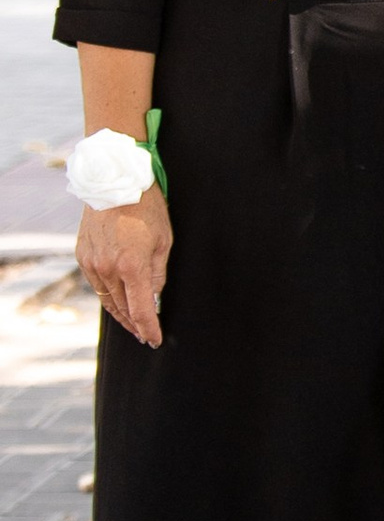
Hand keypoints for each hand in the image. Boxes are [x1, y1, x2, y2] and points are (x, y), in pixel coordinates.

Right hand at [79, 183, 170, 349]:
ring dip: (120, 313)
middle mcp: (108, 268)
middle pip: (122, 309)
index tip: (155, 340)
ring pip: (106, 299)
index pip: (141, 310)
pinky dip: (107, 295)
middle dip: (135, 325)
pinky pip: (95, 284)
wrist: (114, 181)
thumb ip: (157, 274)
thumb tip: (154, 299)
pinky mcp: (82, 255)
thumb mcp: (164, 241)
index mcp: (132, 266)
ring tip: (133, 323)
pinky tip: (117, 300)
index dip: (149, 328)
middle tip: (145, 335)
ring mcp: (91, 263)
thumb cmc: (146, 208)